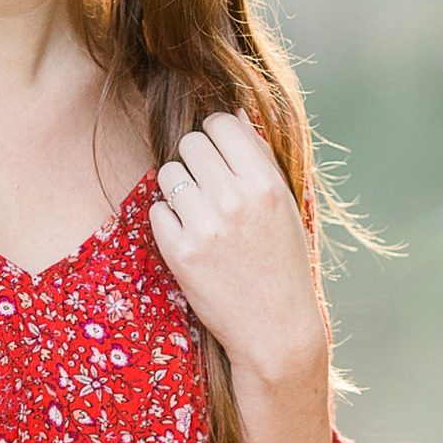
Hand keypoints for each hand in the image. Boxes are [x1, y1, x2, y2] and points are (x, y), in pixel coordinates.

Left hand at [147, 108, 329, 383]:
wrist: (275, 329)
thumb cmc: (283, 262)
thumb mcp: (286, 205)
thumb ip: (259, 158)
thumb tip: (232, 114)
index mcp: (265, 182)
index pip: (221, 123)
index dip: (216, 135)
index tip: (218, 155)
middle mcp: (235, 198)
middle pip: (190, 143)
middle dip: (194, 160)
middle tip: (206, 186)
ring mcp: (205, 225)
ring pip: (168, 173)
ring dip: (178, 188)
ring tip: (198, 213)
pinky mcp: (180, 251)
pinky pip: (156, 210)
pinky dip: (168, 221)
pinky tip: (190, 238)